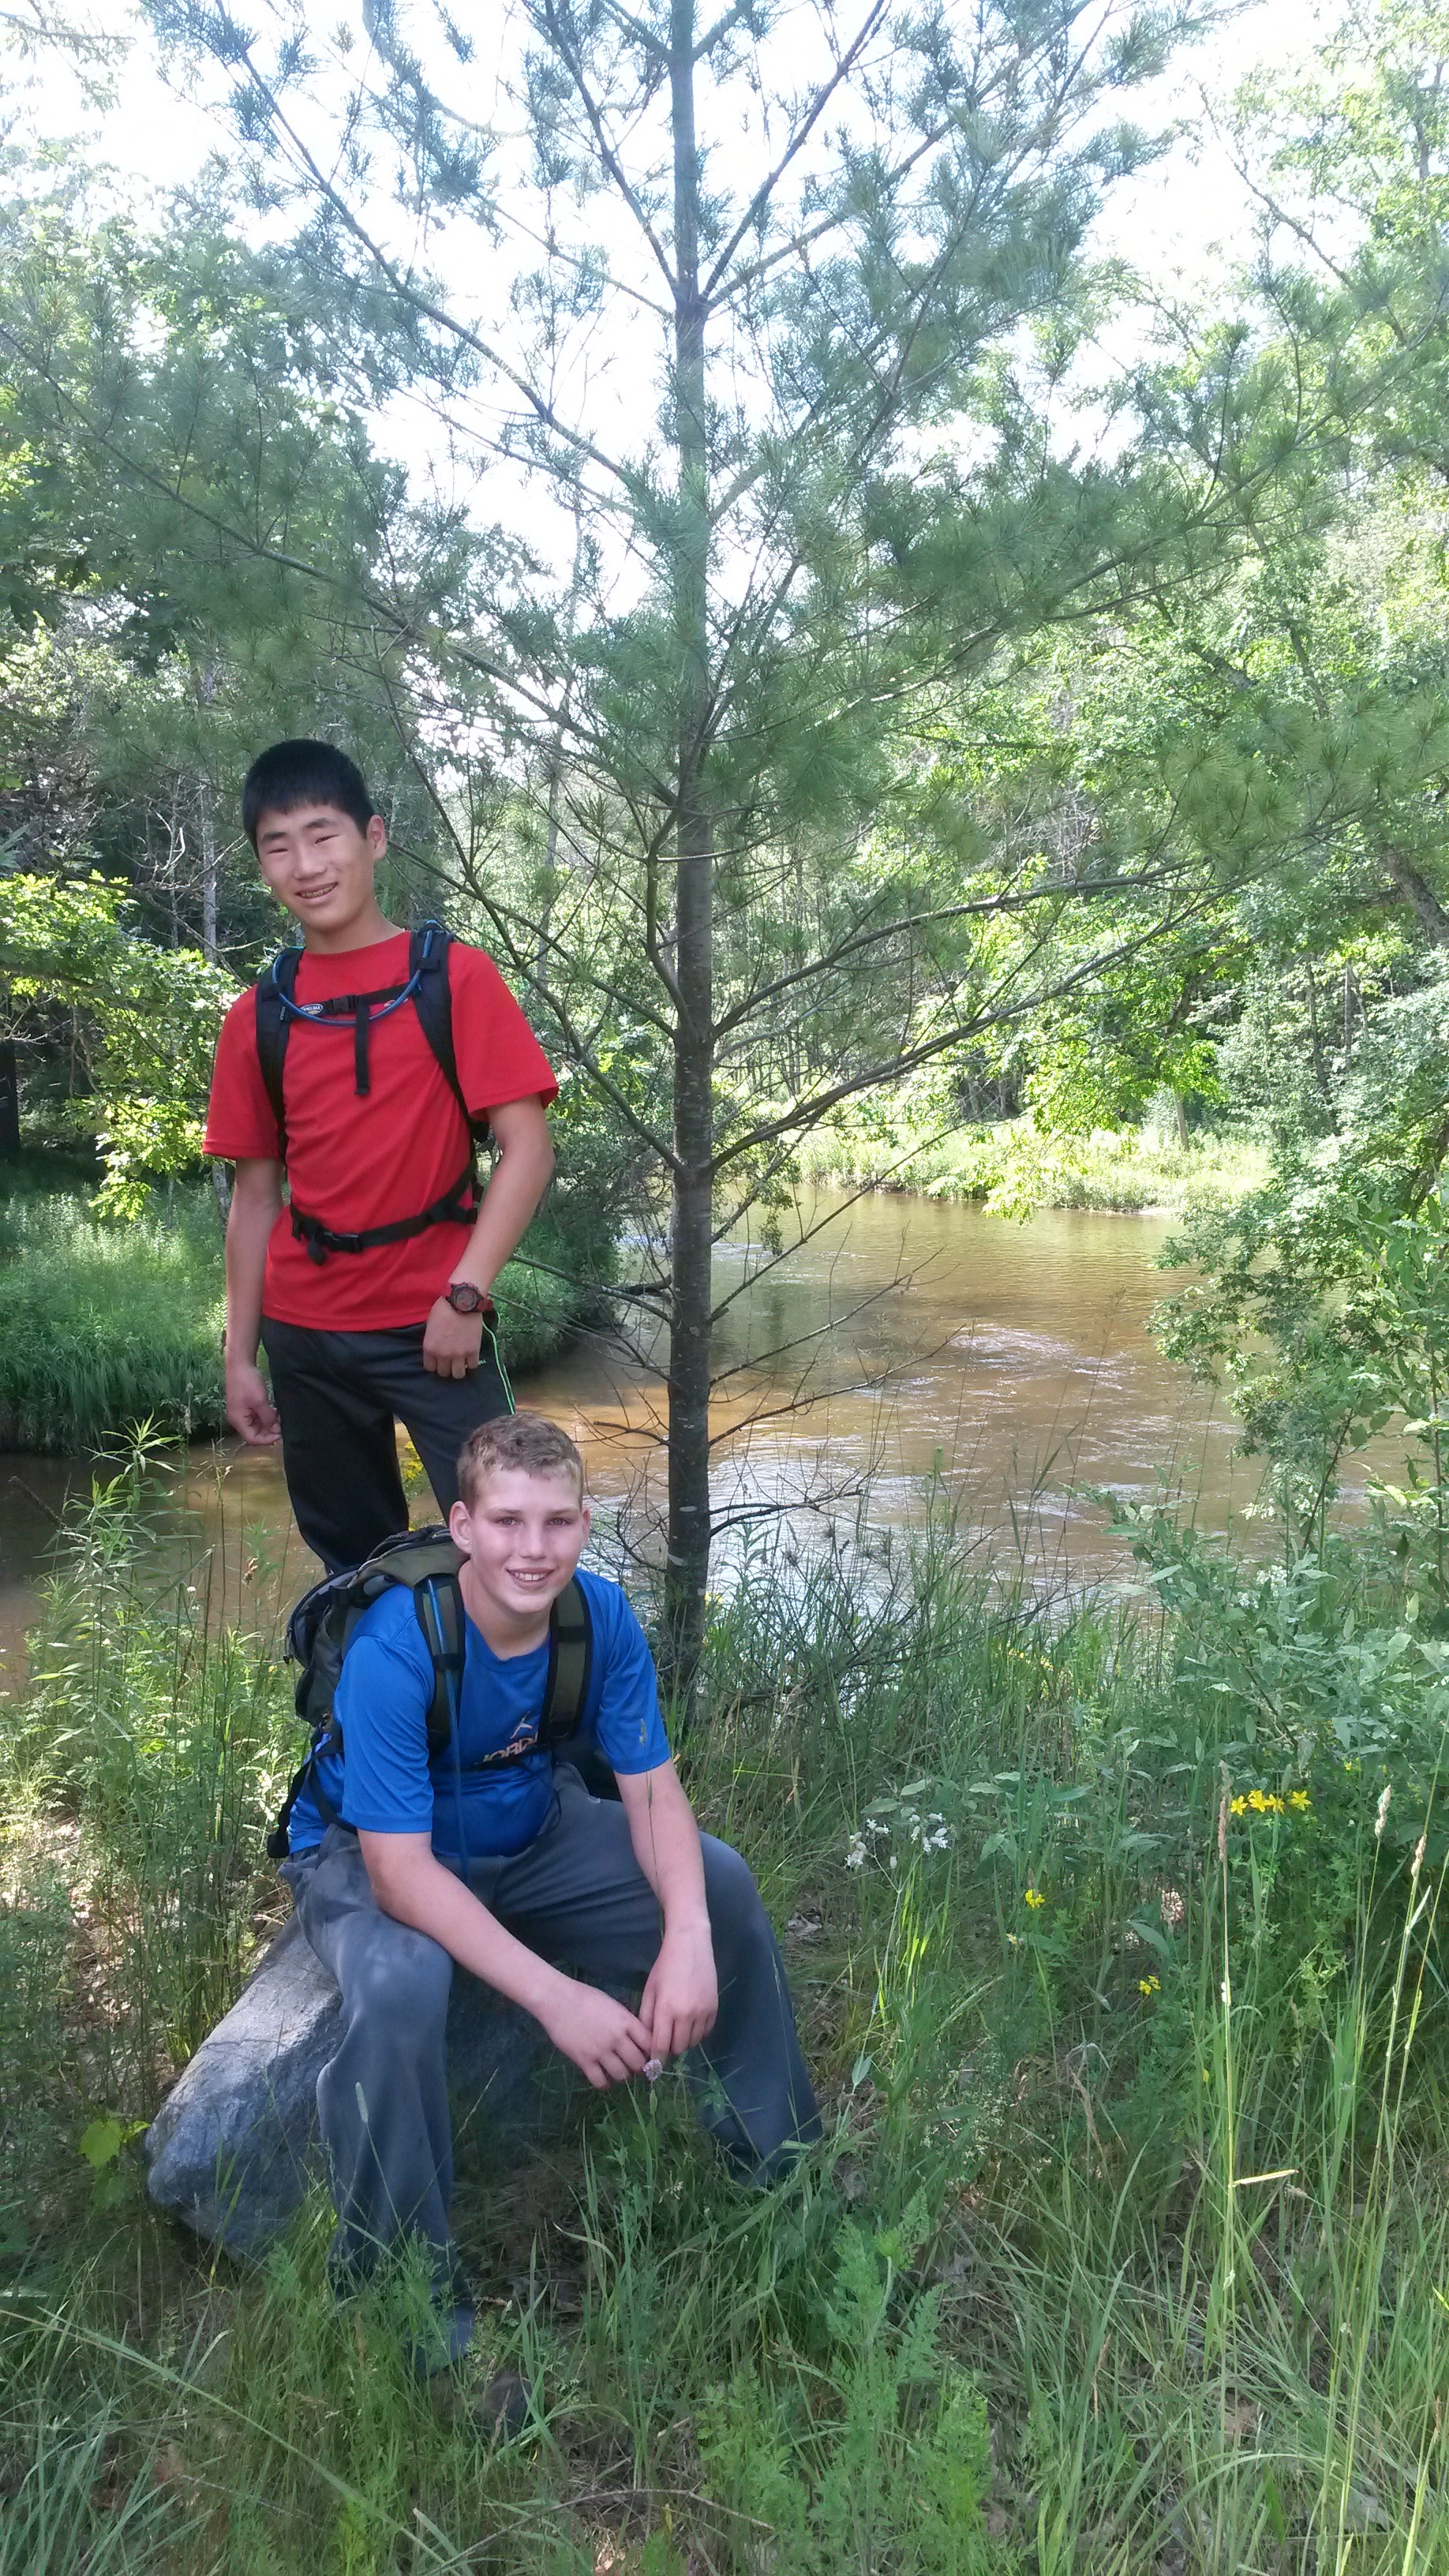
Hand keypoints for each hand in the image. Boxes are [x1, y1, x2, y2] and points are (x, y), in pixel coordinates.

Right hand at [225, 1361, 279, 1445]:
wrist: (240, 1364)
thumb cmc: (248, 1383)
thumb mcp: (260, 1402)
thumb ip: (268, 1418)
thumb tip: (275, 1430)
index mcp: (238, 1421)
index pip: (253, 1439)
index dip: (267, 1439)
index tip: (280, 1434)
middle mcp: (238, 1419)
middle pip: (254, 1433)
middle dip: (269, 1431)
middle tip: (282, 1425)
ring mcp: (241, 1412)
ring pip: (256, 1425)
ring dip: (268, 1423)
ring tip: (279, 1417)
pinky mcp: (245, 1405)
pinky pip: (256, 1416)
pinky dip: (265, 1416)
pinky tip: (274, 1411)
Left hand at [422, 1297, 484, 1379]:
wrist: (462, 1301)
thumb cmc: (443, 1308)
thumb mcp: (430, 1325)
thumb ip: (432, 1340)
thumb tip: (436, 1347)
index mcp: (430, 1348)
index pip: (430, 1367)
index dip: (434, 1364)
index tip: (438, 1360)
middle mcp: (443, 1354)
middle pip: (443, 1373)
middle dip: (446, 1367)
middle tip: (450, 1360)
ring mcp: (459, 1354)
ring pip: (458, 1374)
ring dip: (458, 1369)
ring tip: (461, 1362)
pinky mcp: (473, 1351)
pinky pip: (472, 1366)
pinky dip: (471, 1363)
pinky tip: (470, 1357)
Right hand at [537, 1978, 654, 2089]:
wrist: (558, 1999)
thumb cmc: (585, 1997)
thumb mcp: (612, 2005)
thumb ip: (626, 2022)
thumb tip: (638, 2038)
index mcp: (626, 2021)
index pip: (649, 2043)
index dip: (652, 2052)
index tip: (650, 2056)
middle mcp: (616, 2037)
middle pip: (638, 2063)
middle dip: (639, 2068)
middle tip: (634, 2068)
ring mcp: (600, 2050)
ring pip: (621, 2075)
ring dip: (623, 2076)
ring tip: (619, 2073)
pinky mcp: (584, 2060)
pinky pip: (600, 2081)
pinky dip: (605, 2084)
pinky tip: (604, 2079)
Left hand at [640, 1921, 717, 2061]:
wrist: (690, 1945)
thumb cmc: (665, 1966)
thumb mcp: (650, 1990)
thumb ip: (647, 2016)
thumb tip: (646, 2040)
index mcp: (666, 2009)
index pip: (661, 2046)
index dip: (656, 2058)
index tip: (652, 2064)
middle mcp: (686, 2014)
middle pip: (678, 2048)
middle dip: (669, 2048)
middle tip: (664, 2040)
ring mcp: (703, 2012)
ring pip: (693, 2042)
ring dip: (683, 2041)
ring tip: (677, 2029)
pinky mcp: (714, 2008)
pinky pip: (705, 2032)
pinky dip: (697, 2033)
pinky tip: (690, 2022)